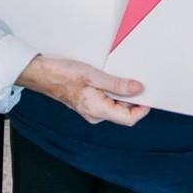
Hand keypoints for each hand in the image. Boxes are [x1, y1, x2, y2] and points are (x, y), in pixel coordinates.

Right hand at [17, 56, 148, 125]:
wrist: (43, 74)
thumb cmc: (64, 74)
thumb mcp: (94, 75)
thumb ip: (118, 84)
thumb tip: (138, 89)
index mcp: (98, 110)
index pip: (129, 119)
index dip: (142, 109)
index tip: (149, 94)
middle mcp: (95, 115)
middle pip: (125, 113)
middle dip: (135, 100)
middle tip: (139, 81)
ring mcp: (92, 111)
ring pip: (117, 107)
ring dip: (124, 95)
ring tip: (124, 78)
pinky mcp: (89, 105)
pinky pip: (109, 103)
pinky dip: (115, 93)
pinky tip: (113, 80)